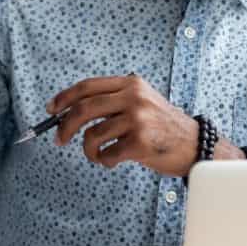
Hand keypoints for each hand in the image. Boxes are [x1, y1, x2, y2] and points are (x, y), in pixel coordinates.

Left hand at [49, 74, 198, 175]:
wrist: (195, 145)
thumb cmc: (163, 127)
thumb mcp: (142, 102)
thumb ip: (113, 101)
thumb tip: (70, 111)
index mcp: (132, 84)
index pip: (88, 86)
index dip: (65, 97)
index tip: (51, 109)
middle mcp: (134, 98)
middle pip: (83, 109)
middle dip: (64, 126)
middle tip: (59, 139)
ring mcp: (138, 119)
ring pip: (92, 135)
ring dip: (89, 151)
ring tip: (99, 155)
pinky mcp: (140, 142)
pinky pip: (106, 154)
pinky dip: (104, 161)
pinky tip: (115, 160)